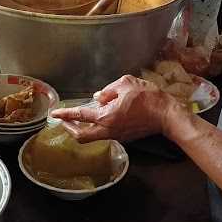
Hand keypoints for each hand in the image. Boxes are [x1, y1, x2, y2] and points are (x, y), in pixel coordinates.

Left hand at [50, 75, 180, 142]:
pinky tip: (100, 118)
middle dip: (70, 129)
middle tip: (64, 121)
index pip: (80, 116)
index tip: (54, 114)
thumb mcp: (126, 84)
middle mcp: (108, 129)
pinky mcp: (124, 137)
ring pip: (93, 136)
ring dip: (83, 129)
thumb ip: (108, 90)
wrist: (166, 115)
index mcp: (106, 116)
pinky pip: (105, 134)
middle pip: (82, 136)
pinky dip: (96, 128)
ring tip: (79, 119)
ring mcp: (117, 135)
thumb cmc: (147, 97)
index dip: (65, 114)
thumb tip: (97, 98)